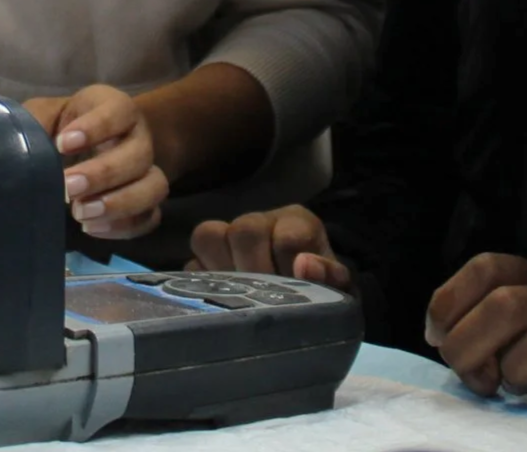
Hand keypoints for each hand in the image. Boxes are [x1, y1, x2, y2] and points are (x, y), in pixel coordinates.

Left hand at [23, 85, 168, 240]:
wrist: (84, 146)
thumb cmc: (59, 127)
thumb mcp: (44, 115)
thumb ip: (32, 123)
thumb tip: (11, 145)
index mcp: (114, 108)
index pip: (118, 111)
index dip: (96, 128)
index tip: (63, 144)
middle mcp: (138, 137)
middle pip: (140, 154)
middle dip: (103, 174)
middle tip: (67, 188)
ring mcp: (147, 170)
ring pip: (155, 186)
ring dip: (120, 204)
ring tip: (80, 214)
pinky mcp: (146, 202)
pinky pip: (151, 217)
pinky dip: (125, 227)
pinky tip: (91, 228)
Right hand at [188, 205, 351, 291]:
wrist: (305, 303)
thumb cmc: (322, 291)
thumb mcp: (337, 286)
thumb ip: (329, 275)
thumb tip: (303, 265)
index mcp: (296, 223)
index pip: (288, 235)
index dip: (289, 264)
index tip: (293, 287)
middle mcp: (260, 223)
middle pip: (245, 229)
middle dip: (254, 268)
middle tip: (263, 296)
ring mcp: (228, 240)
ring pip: (208, 235)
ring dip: (222, 268)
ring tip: (239, 296)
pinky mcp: (204, 264)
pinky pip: (190, 267)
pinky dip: (201, 285)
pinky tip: (222, 303)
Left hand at [425, 254, 526, 409]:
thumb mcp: (492, 333)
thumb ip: (466, 328)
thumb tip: (442, 338)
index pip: (487, 267)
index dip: (451, 304)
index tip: (437, 341)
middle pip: (509, 302)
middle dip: (473, 346)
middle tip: (477, 379)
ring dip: (523, 365)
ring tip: (514, 388)